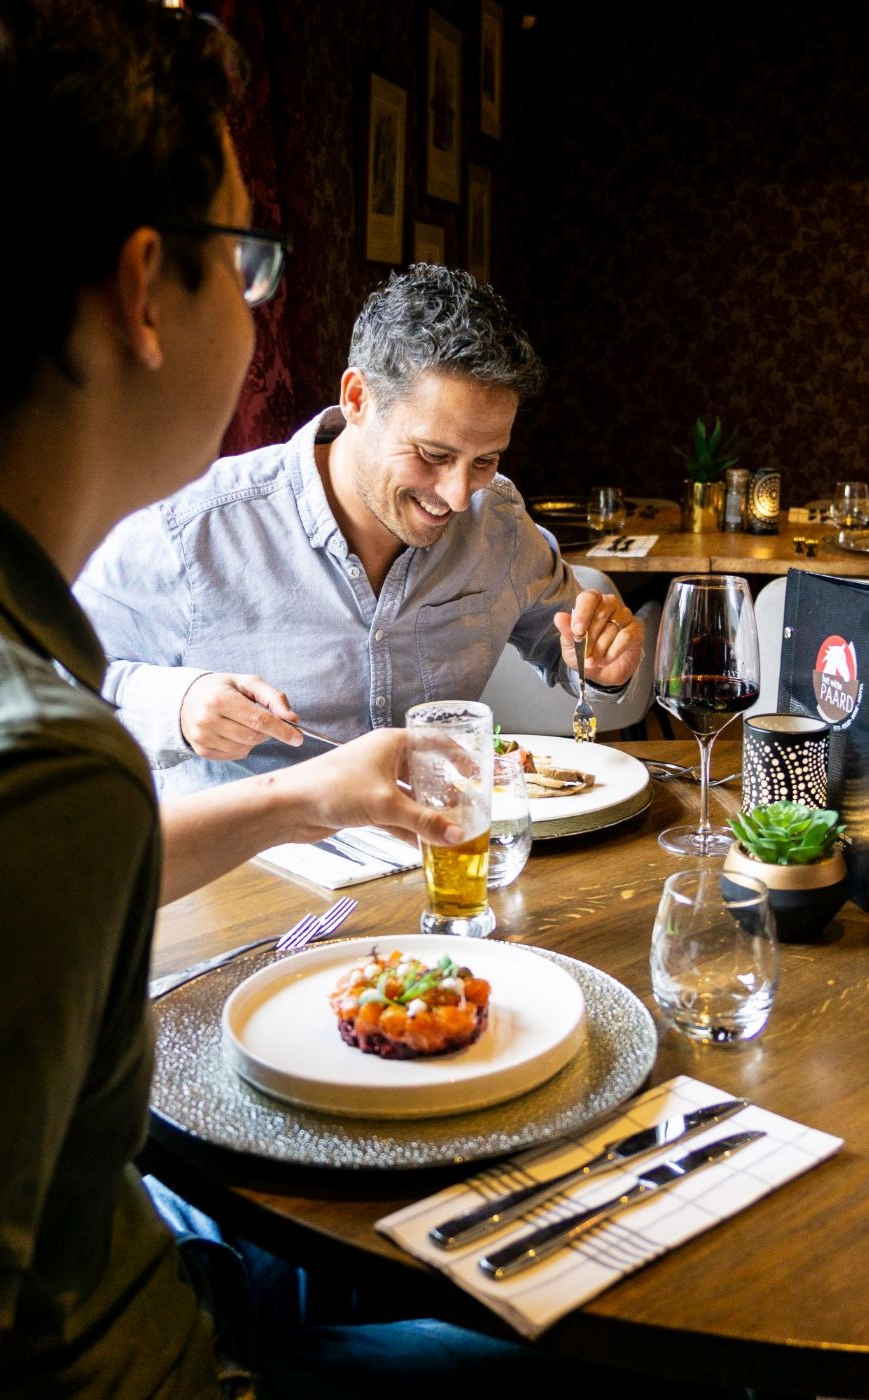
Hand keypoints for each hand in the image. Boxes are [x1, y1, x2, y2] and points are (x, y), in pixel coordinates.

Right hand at [180, 672, 303, 759]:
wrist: (185, 699)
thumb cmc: (223, 688)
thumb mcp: (247, 683)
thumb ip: (273, 697)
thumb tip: (293, 718)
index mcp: (220, 699)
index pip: (259, 720)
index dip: (282, 730)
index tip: (298, 738)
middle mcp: (207, 719)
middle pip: (254, 736)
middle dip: (267, 731)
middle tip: (264, 720)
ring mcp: (202, 737)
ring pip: (246, 748)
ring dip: (254, 739)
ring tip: (243, 723)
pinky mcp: (202, 750)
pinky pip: (235, 755)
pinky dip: (242, 746)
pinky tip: (234, 732)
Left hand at [280, 729, 464, 847]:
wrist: (289, 805)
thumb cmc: (332, 788)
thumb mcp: (386, 804)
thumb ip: (424, 821)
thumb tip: (457, 835)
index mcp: (392, 743)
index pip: (435, 743)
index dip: (459, 757)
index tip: (476, 774)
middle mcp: (384, 758)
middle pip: (424, 772)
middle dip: (445, 791)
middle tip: (466, 808)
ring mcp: (373, 781)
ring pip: (410, 796)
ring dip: (427, 814)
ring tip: (450, 830)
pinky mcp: (363, 803)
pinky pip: (395, 814)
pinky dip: (408, 828)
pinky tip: (423, 847)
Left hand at [554, 590, 643, 687]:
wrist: (602, 673)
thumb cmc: (586, 654)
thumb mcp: (571, 647)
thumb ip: (566, 632)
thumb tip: (559, 617)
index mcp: (592, 603)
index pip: (589, 597)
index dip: (583, 613)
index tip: (577, 631)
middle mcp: (610, 605)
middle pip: (601, 612)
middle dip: (590, 638)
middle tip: (584, 655)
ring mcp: (625, 616)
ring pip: (612, 627)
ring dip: (600, 648)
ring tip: (593, 661)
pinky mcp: (636, 630)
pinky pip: (625, 636)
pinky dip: (613, 651)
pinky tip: (605, 660)